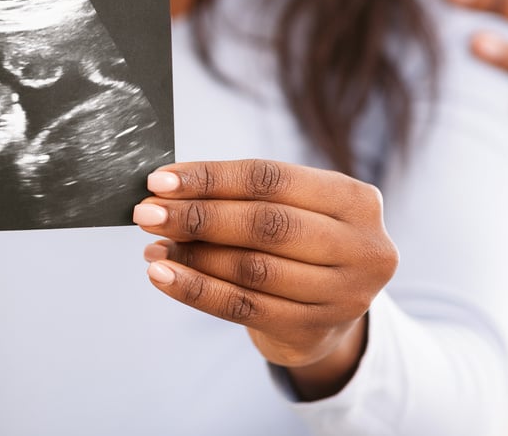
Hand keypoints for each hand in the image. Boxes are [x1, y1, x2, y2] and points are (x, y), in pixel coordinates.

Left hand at [133, 159, 397, 398]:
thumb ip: (241, 198)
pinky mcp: (313, 330)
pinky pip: (242, 307)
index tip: (160, 181)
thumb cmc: (300, 244)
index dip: (210, 178)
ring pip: (251, 269)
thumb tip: (165, 193)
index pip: (271, 179)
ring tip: (152, 247)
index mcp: (354, 199)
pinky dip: (195, 290)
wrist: (330, 313)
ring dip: (191, 256)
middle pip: (265, 224)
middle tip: (146, 213)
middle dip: (197, 216)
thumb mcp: (292, 209)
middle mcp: (361, 246)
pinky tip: (162, 276)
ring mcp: (343, 294)